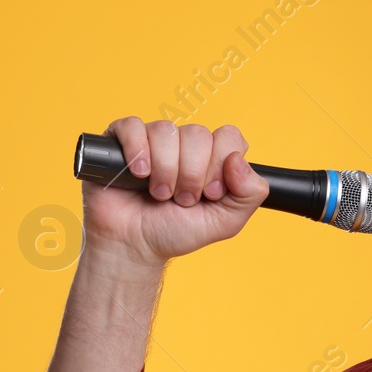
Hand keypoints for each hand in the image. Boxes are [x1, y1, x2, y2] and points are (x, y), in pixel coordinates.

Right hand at [81, 116, 268, 266]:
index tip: (210, 193)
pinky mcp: (121, 141)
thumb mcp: (226, 221)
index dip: (220, 165)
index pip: (229, 137)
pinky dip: (138, 151)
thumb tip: (239, 160)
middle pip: (198, 134)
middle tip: (182, 199)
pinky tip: (139, 174)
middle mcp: (185, 146)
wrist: (134, 245)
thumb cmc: (176, 231)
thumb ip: (250, 194)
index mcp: (212, 159)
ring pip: (167, 131)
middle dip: (192, 174)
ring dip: (166, 170)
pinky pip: (132, 126)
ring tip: (159, 194)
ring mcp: (153, 141)